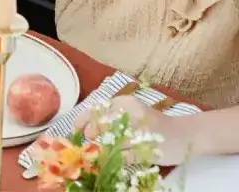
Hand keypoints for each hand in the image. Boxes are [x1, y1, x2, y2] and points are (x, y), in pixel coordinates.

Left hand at [74, 97, 193, 165]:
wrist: (186, 134)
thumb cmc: (153, 123)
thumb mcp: (132, 112)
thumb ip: (110, 117)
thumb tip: (83, 130)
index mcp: (126, 102)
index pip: (96, 110)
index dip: (81, 121)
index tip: (76, 129)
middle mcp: (133, 114)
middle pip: (100, 127)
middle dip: (91, 136)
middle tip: (91, 141)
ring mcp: (141, 132)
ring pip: (109, 143)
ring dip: (102, 149)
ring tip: (103, 150)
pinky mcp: (147, 150)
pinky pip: (122, 157)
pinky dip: (114, 159)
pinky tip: (115, 158)